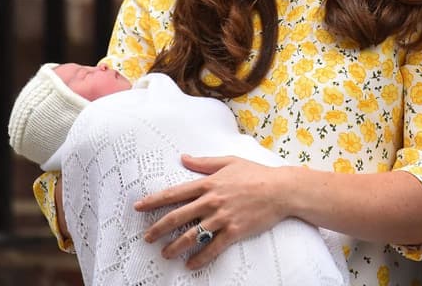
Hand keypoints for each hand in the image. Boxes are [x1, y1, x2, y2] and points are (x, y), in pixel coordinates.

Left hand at [135, 155, 289, 269]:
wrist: (282, 189)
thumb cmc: (258, 174)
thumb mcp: (230, 161)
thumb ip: (205, 162)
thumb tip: (184, 158)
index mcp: (209, 184)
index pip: (175, 193)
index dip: (154, 200)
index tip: (138, 207)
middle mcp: (211, 201)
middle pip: (177, 217)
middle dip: (158, 229)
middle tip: (147, 237)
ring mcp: (222, 218)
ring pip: (192, 236)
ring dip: (175, 247)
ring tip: (165, 254)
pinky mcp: (234, 231)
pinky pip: (212, 248)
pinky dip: (200, 258)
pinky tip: (190, 264)